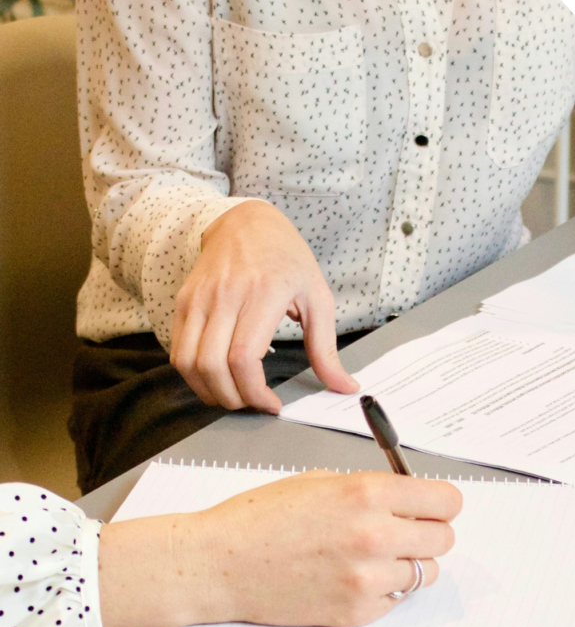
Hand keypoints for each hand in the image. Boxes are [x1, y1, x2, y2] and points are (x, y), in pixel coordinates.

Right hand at [98, 471, 461, 626]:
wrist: (220, 563)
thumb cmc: (260, 518)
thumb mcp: (319, 482)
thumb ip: (370, 489)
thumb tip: (409, 499)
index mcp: (367, 493)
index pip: (446, 501)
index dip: (440, 503)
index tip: (433, 506)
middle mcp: (375, 535)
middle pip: (443, 538)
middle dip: (427, 532)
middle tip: (403, 531)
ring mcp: (367, 579)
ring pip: (424, 573)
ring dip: (407, 564)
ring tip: (372, 557)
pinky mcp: (356, 612)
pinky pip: (396, 600)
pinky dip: (383, 591)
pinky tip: (351, 577)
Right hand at [170, 201, 358, 412]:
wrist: (247, 223)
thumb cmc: (286, 259)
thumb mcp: (317, 297)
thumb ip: (326, 348)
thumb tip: (344, 386)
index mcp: (263, 293)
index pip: (243, 357)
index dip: (254, 392)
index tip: (271, 404)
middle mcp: (225, 295)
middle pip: (212, 366)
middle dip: (232, 399)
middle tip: (252, 404)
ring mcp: (199, 298)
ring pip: (188, 363)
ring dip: (208, 391)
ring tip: (233, 395)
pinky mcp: (183, 301)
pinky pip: (178, 350)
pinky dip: (193, 374)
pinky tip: (216, 378)